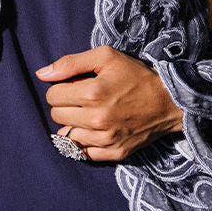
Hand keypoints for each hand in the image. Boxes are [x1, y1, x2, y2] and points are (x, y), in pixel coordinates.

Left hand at [36, 44, 183, 161]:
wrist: (170, 101)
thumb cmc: (136, 76)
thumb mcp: (106, 57)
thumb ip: (70, 63)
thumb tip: (41, 74)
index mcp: (93, 92)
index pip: (52, 95)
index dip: (61, 88)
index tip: (76, 85)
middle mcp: (97, 119)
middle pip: (56, 115)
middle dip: (65, 105)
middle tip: (83, 99)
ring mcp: (106, 139)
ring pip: (67, 135)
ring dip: (74, 124)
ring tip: (91, 114)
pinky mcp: (115, 152)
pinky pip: (83, 153)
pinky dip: (84, 142)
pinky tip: (95, 130)